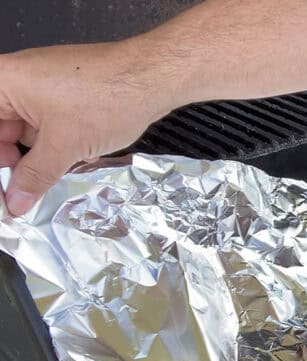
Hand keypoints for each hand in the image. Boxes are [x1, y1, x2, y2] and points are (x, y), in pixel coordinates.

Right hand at [0, 42, 178, 215]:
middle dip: (13, 164)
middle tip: (23, 192)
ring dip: (36, 158)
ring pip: (27, 131)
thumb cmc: (110, 93)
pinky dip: (54, 146)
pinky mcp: (68, 93)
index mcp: (4, 82)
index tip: (5, 188)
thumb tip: (17, 198)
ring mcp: (45, 86)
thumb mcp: (65, 146)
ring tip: (45, 183)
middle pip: (2, 131)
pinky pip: (49, 124)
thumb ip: (35, 176)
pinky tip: (67, 165)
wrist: (153, 77)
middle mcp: (19, 79)